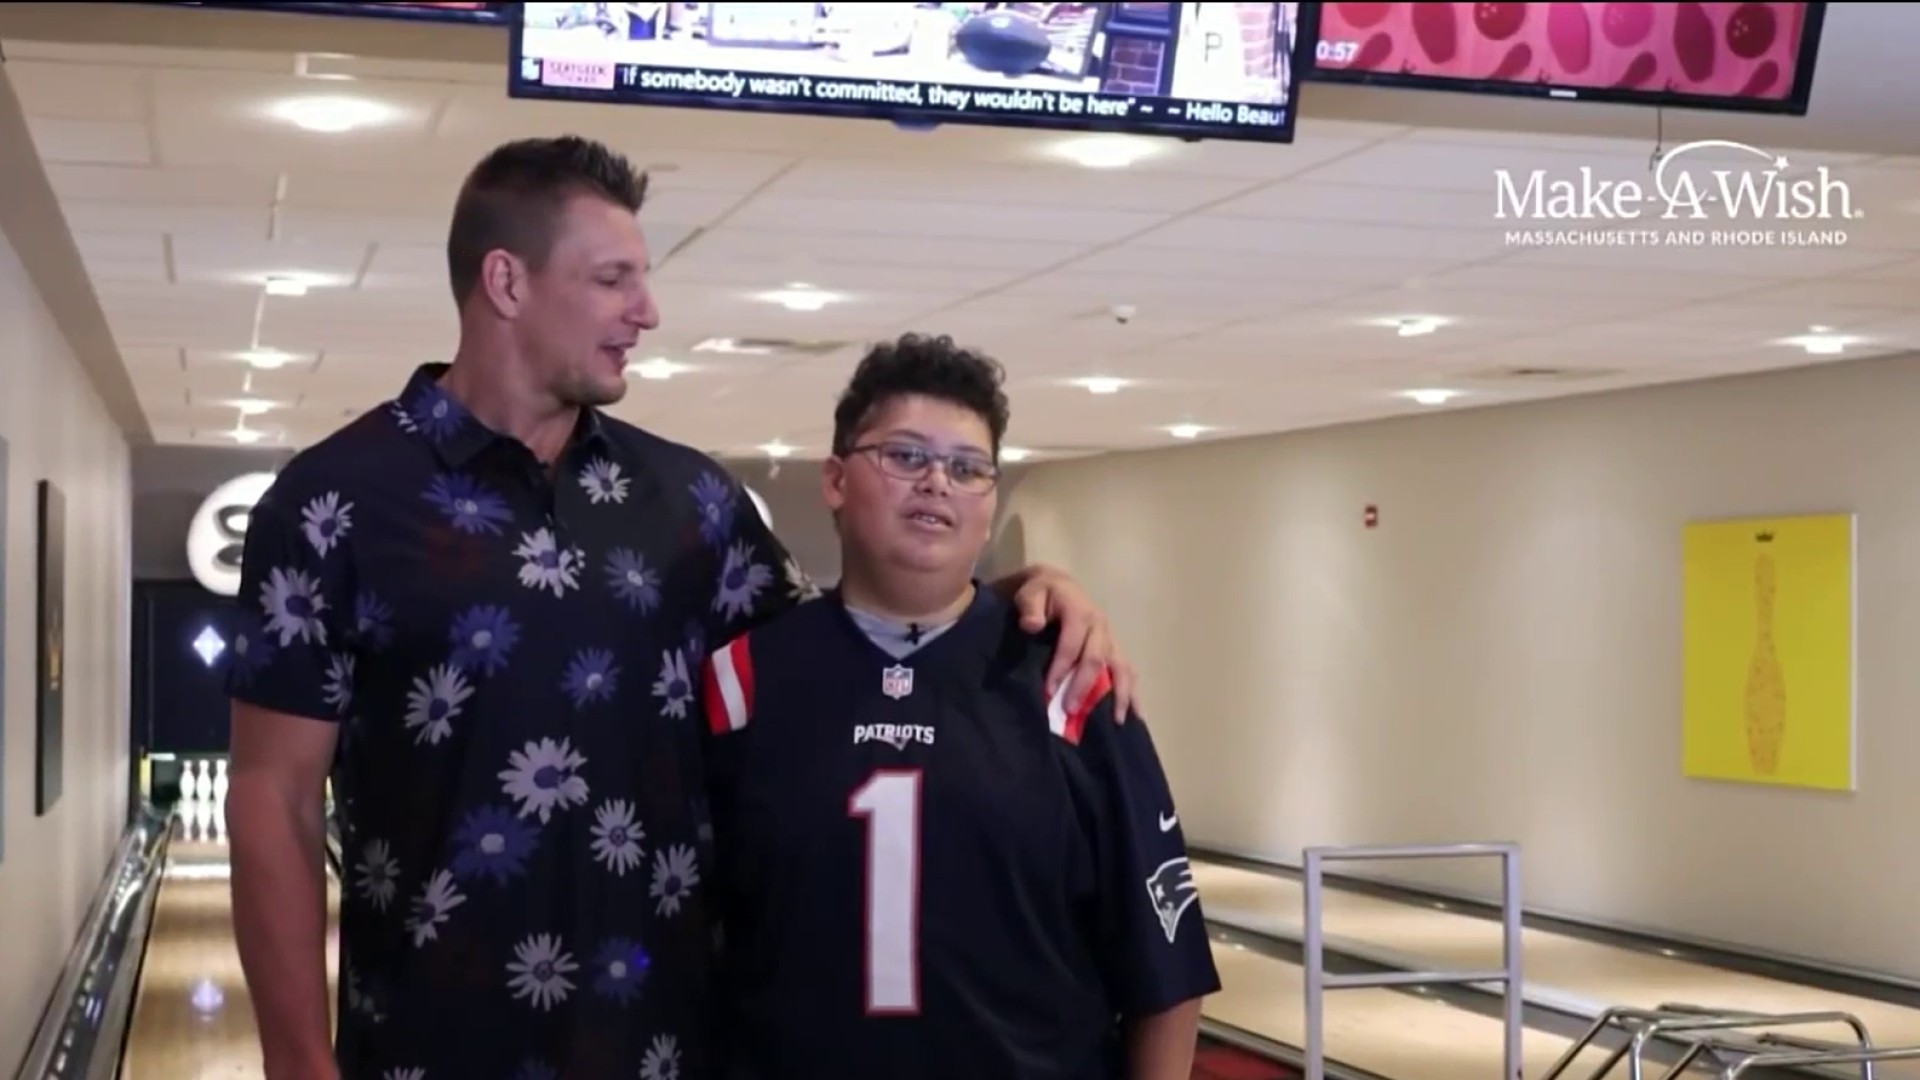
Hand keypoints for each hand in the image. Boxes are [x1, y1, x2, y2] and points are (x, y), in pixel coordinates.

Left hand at [1009, 565, 1136, 721]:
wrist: (1059, 587)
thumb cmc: (1042, 595)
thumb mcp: (1031, 594)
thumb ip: (1030, 608)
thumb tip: (1032, 625)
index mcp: (1081, 614)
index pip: (1072, 645)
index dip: (1061, 669)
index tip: (1049, 692)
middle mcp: (1100, 627)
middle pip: (1097, 659)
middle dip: (1084, 687)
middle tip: (1071, 711)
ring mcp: (1111, 639)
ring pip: (1121, 667)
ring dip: (1119, 694)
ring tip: (1116, 721)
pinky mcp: (1114, 650)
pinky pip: (1127, 671)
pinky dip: (1132, 693)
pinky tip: (1135, 714)